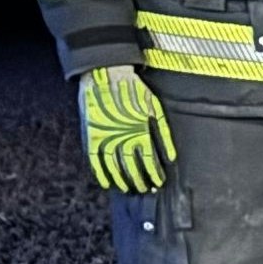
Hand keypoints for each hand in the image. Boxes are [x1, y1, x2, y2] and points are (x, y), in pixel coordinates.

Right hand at [79, 65, 175, 192]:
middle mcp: (123, 137)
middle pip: (133, 167)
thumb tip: (171, 157)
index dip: (154, 174)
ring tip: (129, 189)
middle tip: (145, 189)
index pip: (149, 161)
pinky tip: (107, 183)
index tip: (158, 183)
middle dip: (140, 180)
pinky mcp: (92, 134)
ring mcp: (106, 137)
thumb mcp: (155, 107)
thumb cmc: (135, 89)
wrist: (108, 74)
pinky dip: (101, 173)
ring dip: (122, 180)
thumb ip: (163, 132)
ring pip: (115, 167)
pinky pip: (95, 159)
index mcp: (140, 131)